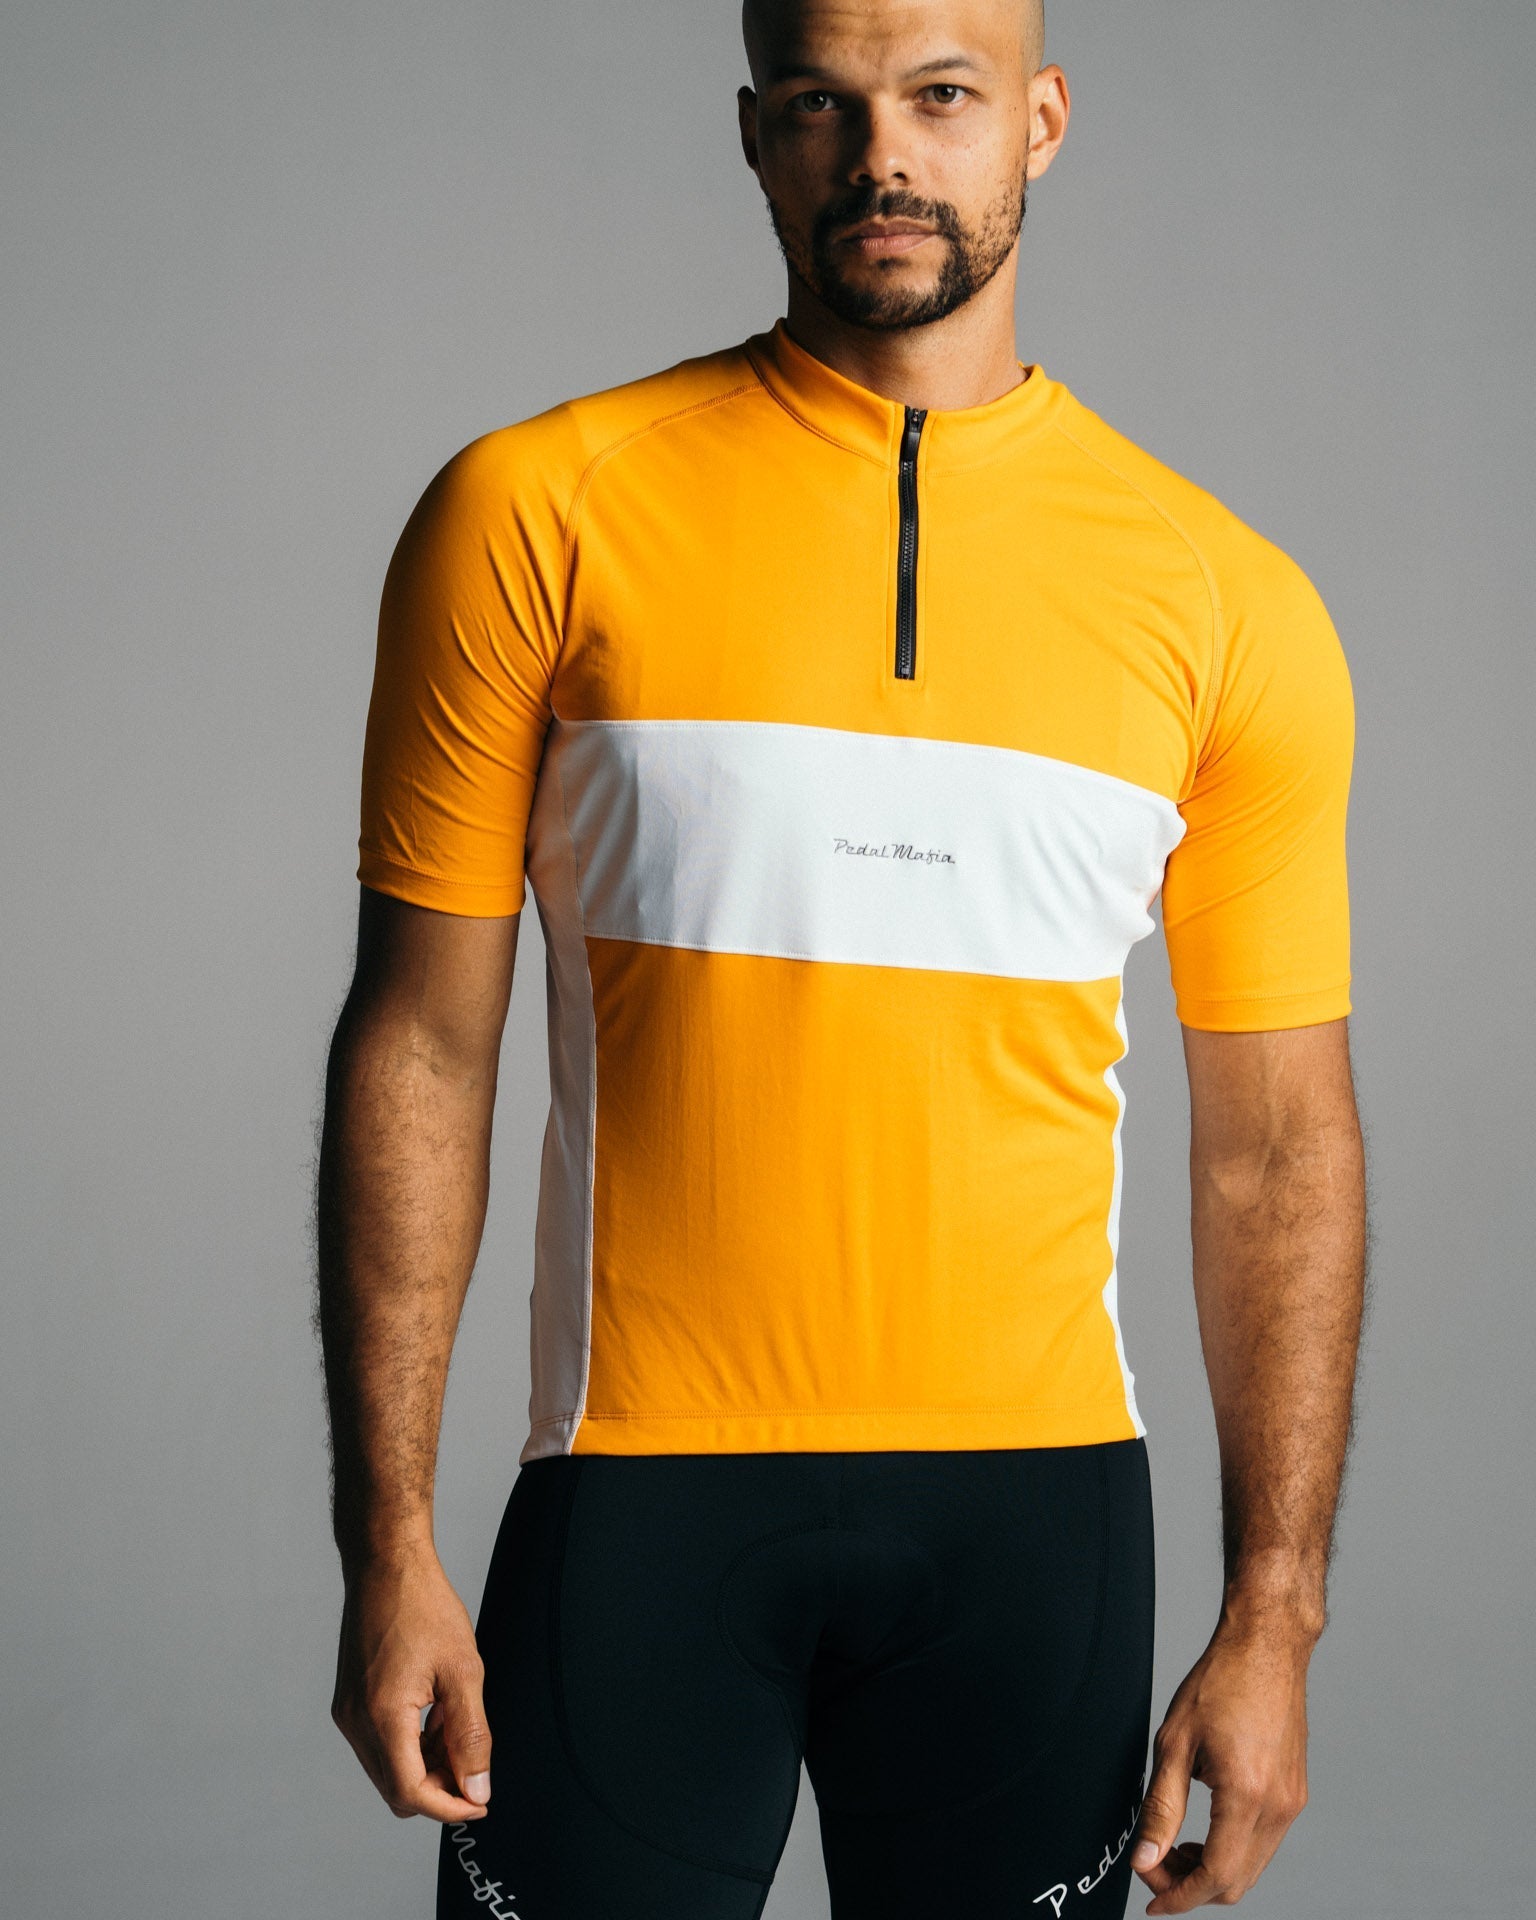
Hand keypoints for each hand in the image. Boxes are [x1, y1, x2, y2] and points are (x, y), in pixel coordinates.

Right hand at [331, 1546, 492, 1821]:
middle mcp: (356, 1722)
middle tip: (474, 1763)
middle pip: (396, 1789)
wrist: (385, 1564)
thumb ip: (471, 1735)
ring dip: (424, 1765)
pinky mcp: (348, 1701)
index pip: (411, 1793)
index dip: (449, 1807)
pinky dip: (408, 1745)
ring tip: (455, 1725)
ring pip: (387, 1770)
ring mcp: (348, 1712)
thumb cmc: (425, 1607)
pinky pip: (378, 1745)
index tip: (481, 1802)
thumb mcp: (463, 1670)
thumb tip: (477, 1788)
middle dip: (438, 1788)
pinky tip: (435, 1713)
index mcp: (383, 1717)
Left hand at [1131, 1616, 1310, 1911]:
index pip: (1216, 1876)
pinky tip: (1205, 1828)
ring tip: (1175, 1846)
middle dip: (1192, 1885)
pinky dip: (1233, 1850)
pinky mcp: (1295, 1794)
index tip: (1152, 1898)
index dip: (1180, 1896)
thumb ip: (1161, 1808)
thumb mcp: (1174, 1742)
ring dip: (1213, 1870)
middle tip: (1155, 1865)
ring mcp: (1292, 1802)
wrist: (1267, 1648)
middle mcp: (1278, 1807)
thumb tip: (1145, 1860)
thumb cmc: (1220, 1683)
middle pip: (1237, 1882)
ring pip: (1252, 1867)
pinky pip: (1264, 1843)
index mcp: (1247, 1795)